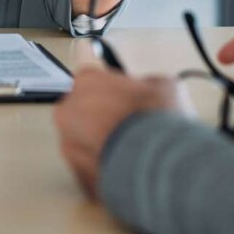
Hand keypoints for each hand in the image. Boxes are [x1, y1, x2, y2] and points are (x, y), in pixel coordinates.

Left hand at [54, 69, 179, 199]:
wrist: (160, 171)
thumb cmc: (157, 120)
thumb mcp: (163, 85)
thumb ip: (144, 84)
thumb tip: (147, 91)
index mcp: (87, 81)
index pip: (83, 57)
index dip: (92, 58)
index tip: (91, 55)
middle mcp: (70, 111)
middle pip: (84, 104)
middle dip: (102, 109)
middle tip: (129, 118)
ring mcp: (70, 147)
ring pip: (84, 137)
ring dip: (102, 139)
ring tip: (133, 147)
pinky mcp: (80, 178)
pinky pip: (93, 166)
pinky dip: (107, 166)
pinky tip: (129, 167)